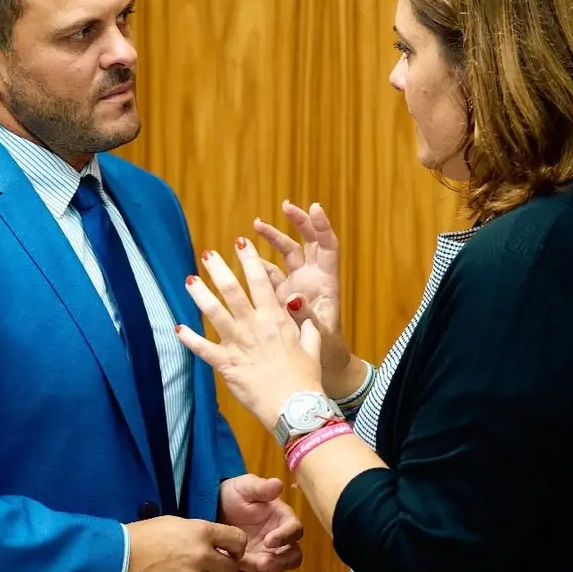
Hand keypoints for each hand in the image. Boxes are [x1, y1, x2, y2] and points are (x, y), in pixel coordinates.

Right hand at [120, 516, 247, 571]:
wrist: (118, 558)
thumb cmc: (144, 537)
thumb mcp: (176, 523)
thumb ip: (200, 534)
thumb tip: (217, 545)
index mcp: (201, 532)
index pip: (238, 540)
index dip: (237, 548)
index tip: (230, 552)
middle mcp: (201, 555)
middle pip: (232, 568)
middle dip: (226, 570)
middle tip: (216, 571)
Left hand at [178, 238, 324, 430]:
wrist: (295, 407)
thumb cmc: (306, 378)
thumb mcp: (312, 345)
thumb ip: (305, 322)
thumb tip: (300, 303)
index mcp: (276, 319)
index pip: (261, 281)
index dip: (250, 259)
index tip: (241, 242)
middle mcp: (255, 326)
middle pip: (233, 290)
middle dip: (219, 269)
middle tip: (207, 254)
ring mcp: (239, 345)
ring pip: (214, 313)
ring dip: (200, 294)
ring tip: (189, 280)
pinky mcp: (227, 365)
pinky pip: (204, 349)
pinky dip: (189, 339)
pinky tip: (177, 328)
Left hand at [218, 475, 304, 571]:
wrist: (211, 508)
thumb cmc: (233, 494)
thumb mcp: (245, 487)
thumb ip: (260, 488)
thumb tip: (278, 484)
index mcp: (282, 519)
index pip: (295, 530)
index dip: (286, 537)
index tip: (270, 540)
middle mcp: (279, 540)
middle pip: (293, 557)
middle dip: (279, 562)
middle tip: (261, 562)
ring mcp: (265, 555)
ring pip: (275, 570)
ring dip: (262, 571)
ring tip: (242, 564)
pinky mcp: (250, 567)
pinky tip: (232, 570)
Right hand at [253, 201, 350, 375]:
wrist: (323, 365)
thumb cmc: (328, 352)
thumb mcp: (319, 336)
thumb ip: (305, 317)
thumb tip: (293, 299)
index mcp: (326, 284)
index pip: (328, 247)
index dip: (322, 226)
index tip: (314, 208)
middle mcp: (313, 279)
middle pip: (307, 243)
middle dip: (297, 223)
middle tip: (285, 206)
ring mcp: (297, 285)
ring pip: (286, 254)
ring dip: (273, 238)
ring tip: (256, 226)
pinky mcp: (282, 295)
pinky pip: (270, 273)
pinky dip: (259, 264)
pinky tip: (245, 257)